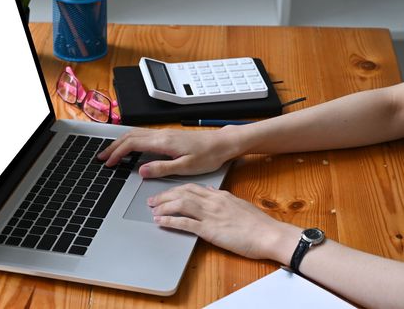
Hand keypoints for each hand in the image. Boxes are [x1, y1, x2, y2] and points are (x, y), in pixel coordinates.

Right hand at [97, 127, 240, 177]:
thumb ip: (161, 168)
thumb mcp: (185, 167)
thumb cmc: (208, 156)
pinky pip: (142, 135)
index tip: (108, 163)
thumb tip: (141, 171)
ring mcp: (164, 133)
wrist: (222, 143)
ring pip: (135, 133)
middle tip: (101, 158)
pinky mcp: (168, 135)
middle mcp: (161, 135)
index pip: (132, 145)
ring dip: (120, 142)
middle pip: (129, 136)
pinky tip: (129, 148)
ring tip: (110, 153)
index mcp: (163, 142)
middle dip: (113, 146)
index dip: (116, 154)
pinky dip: (130, 141)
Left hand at [149, 183, 299, 262]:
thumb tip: (210, 190)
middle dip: (164, 196)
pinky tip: (161, 222)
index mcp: (219, 195)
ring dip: (163, 206)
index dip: (175, 189)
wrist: (270, 234)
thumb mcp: (238, 203)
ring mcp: (210, 215)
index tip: (166, 192)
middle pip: (182, 193)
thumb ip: (222, 197)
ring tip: (153, 210)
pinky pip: (185, 223)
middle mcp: (212, 201)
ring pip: (180, 204)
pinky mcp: (210, 230)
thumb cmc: (258, 223)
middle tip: (152, 200)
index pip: (191, 187)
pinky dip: (170, 221)